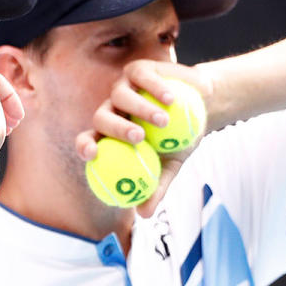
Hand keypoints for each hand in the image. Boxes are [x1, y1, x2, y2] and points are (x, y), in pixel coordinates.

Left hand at [74, 60, 211, 216]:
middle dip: (115, 128)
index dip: (85, 146)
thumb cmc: (180, 140)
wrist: (201, 107)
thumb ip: (156, 186)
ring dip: (141, 109)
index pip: (88, 140)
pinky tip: (171, 99)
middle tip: (139, 138)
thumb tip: (144, 215)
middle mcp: (111, 110)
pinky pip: (143, 78)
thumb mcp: (172, 165)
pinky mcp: (138, 70)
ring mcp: (123, 88)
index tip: (93, 155)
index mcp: (110, 135)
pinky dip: (156, 88)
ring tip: (164, 121)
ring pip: (120, 96)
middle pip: (100, 118)